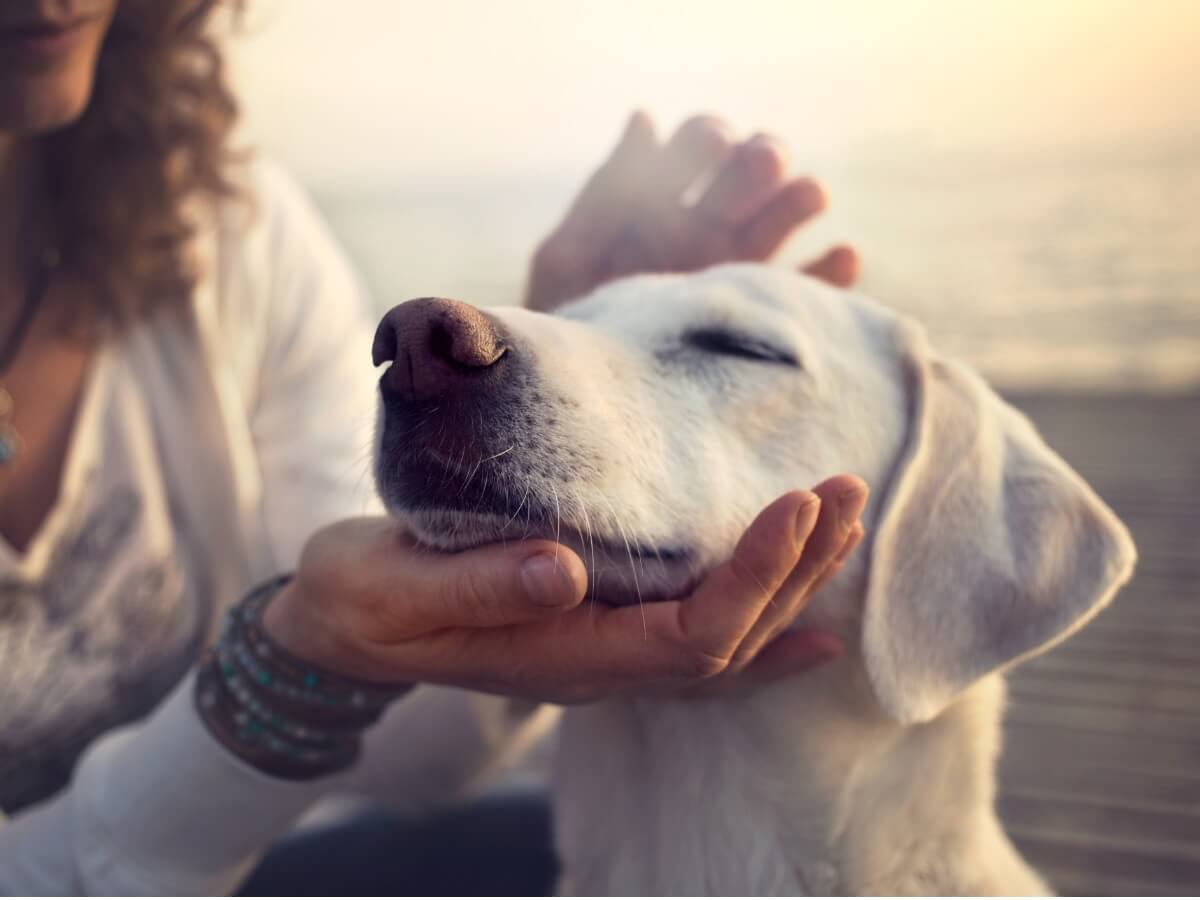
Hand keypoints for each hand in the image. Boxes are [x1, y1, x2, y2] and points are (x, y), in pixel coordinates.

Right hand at [262, 476, 866, 704]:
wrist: (343, 623)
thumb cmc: (364, 600)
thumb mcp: (397, 588)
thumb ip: (477, 586)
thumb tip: (563, 568)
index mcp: (562, 657)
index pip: (690, 635)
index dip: (754, 576)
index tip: (797, 503)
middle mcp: (600, 665)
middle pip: (730, 639)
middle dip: (796, 568)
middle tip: (845, 490)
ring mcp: (605, 653)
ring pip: (726, 639)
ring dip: (792, 584)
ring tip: (844, 521)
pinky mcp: (600, 626)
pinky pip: (700, 642)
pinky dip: (763, 629)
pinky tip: (812, 623)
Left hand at [525, 111, 859, 311]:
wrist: (588, 408)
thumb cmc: (566, 332)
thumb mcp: (568, 261)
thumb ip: (605, 195)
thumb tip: (645, 117)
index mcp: (660, 205)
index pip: (699, 146)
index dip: (709, 138)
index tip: (714, 145)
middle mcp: (707, 231)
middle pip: (750, 174)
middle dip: (761, 158)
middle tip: (763, 163)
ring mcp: (739, 274)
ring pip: (784, 219)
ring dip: (801, 198)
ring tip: (809, 195)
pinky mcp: (764, 321)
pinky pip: (810, 292)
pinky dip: (832, 273)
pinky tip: (842, 256)